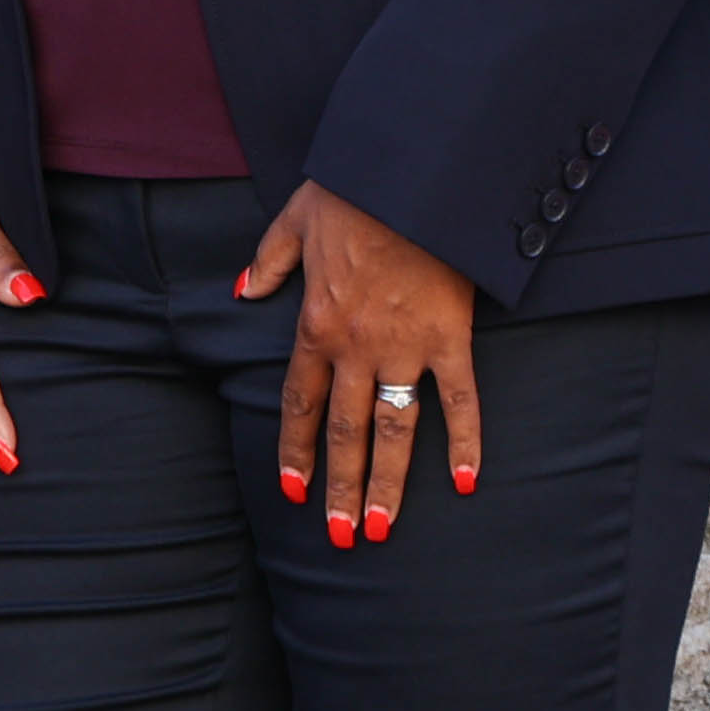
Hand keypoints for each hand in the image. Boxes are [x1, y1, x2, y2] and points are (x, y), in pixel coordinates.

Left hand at [237, 182, 479, 549]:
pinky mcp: (450, 338)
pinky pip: (461, 399)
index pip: (300, 402)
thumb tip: (242, 290)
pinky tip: (465, 481)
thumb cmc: (353, 192)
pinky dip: (466, 440)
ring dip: (386, 483)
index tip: (293, 489)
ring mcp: (405, 348)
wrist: (410, 175)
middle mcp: (357, 348)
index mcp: (317, 324)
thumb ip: (269, 262)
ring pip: (392, 430)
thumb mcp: (294, 221)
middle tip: (338, 535)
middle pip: (344, 431)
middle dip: (339, 487)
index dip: (297, 448)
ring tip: (378, 529)